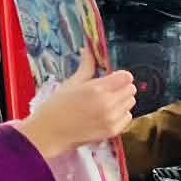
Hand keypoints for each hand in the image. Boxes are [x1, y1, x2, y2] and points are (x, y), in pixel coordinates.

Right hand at [12, 53, 136, 159]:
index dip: (120, 75)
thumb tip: (89, 48)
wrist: (49, 132)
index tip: (112, 78)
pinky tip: (106, 114)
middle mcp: (108, 104)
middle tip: (107, 90)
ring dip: (122, 101)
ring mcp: (111, 119)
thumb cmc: (56, 107)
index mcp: (97, 89)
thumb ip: (86, 65)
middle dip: (121, 87)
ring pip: (130, 103)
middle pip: (131, 89)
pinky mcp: (112, 132)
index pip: (126, 77)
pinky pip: (127, 118)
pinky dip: (120, 115)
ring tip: (105, 103)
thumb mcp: (72, 82)